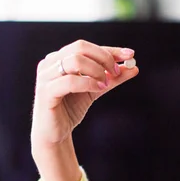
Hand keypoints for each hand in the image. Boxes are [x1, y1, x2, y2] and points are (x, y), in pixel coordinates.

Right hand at [31, 39, 138, 156]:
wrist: (55, 134)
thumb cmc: (70, 109)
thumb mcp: (95, 90)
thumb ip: (112, 78)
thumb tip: (133, 67)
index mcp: (59, 58)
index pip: (86, 46)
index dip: (109, 50)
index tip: (130, 54)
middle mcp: (50, 63)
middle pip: (80, 47)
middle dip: (104, 57)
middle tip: (116, 72)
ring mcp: (45, 77)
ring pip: (75, 61)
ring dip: (96, 70)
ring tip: (105, 84)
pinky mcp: (46, 92)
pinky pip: (70, 81)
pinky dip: (88, 82)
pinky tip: (98, 88)